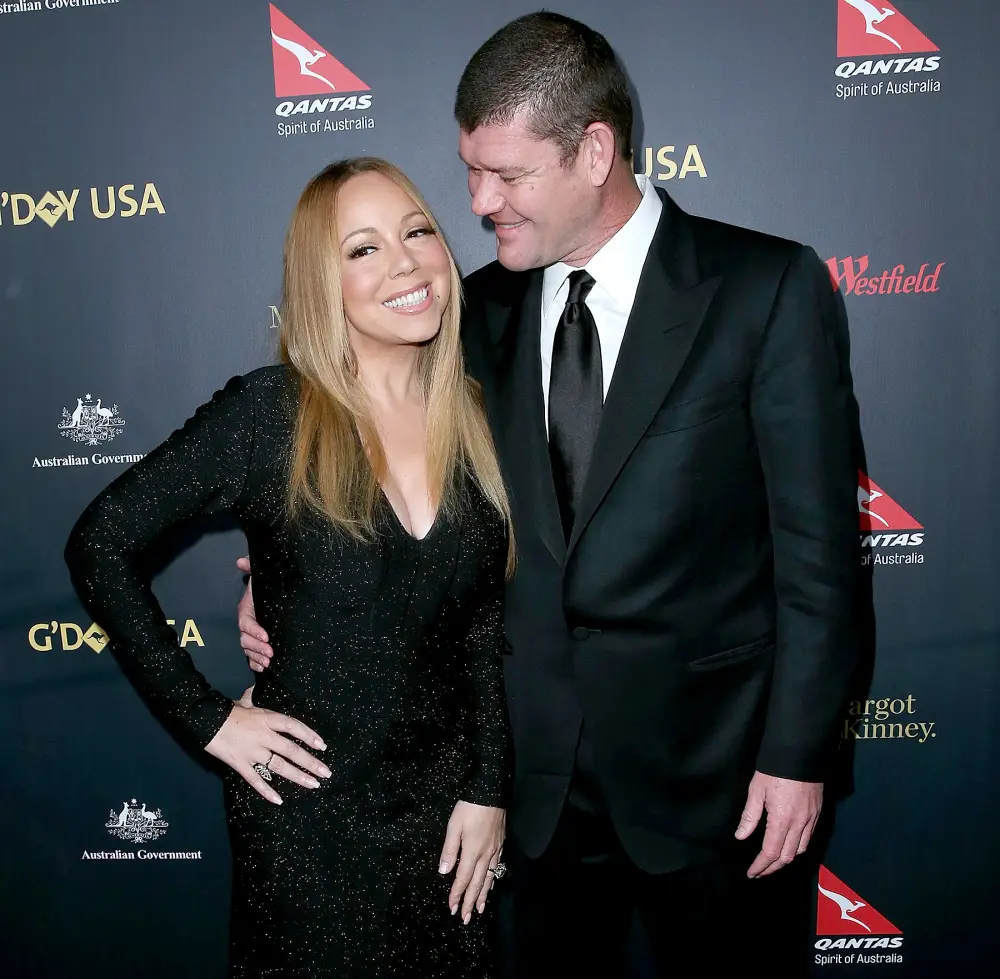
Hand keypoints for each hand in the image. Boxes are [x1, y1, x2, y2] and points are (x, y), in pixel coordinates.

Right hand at [205, 700, 330, 804]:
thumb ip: (252, 699)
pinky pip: (256, 780)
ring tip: (313, 784)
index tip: (323, 746)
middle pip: (292, 750)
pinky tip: (279, 800)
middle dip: (311, 762)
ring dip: (298, 776)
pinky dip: (267, 791)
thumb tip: (252, 689)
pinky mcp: (240, 764)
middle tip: (326, 772)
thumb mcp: (243, 701)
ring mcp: (252, 751)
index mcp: (267, 718)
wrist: (202, 720)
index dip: (310, 736)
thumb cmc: (224, 710)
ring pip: (279, 766)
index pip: (294, 726)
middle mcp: (264, 736)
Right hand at [236, 556, 273, 671]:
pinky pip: (253, 656)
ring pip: (249, 649)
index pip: (246, 622)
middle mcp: (249, 623)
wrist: (283, 594)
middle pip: (246, 640)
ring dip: (257, 658)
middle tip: (270, 653)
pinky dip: (256, 663)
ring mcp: (253, 635)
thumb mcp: (263, 576)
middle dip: (257, 648)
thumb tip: (241, 561)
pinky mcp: (259, 643)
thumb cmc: (270, 586)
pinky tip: (264, 668)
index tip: (266, 636)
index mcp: (247, 609)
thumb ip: (253, 567)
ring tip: (269, 663)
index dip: (254, 630)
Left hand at [438, 801, 505, 922]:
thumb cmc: (469, 807)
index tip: (451, 908)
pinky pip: (497, 867)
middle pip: (477, 883)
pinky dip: (493, 880)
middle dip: (470, 902)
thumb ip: (449, 849)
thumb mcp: (454, 825)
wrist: (491, 792)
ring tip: (479, 909)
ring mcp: (495, 850)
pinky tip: (492, 883)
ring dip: (483, 895)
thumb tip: (444, 872)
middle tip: (465, 918)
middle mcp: (486, 855)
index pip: (463, 879)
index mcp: (472, 852)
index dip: (456, 894)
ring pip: (489, 878)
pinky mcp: (501, 844)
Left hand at [735, 770, 822, 877]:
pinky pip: (808, 838)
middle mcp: (799, 824)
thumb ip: (749, 816)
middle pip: (787, 856)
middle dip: (773, 867)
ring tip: (772, 862)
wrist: (801, 754)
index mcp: (781, 820)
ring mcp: (811, 820)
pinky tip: (788, 846)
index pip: (771, 852)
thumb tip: (740, 836)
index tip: (752, 873)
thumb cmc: (775, 770)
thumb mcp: (756, 790)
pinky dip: (797, 848)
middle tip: (760, 871)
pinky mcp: (817, 814)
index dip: (761, 865)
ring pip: (800, 850)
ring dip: (786, 859)